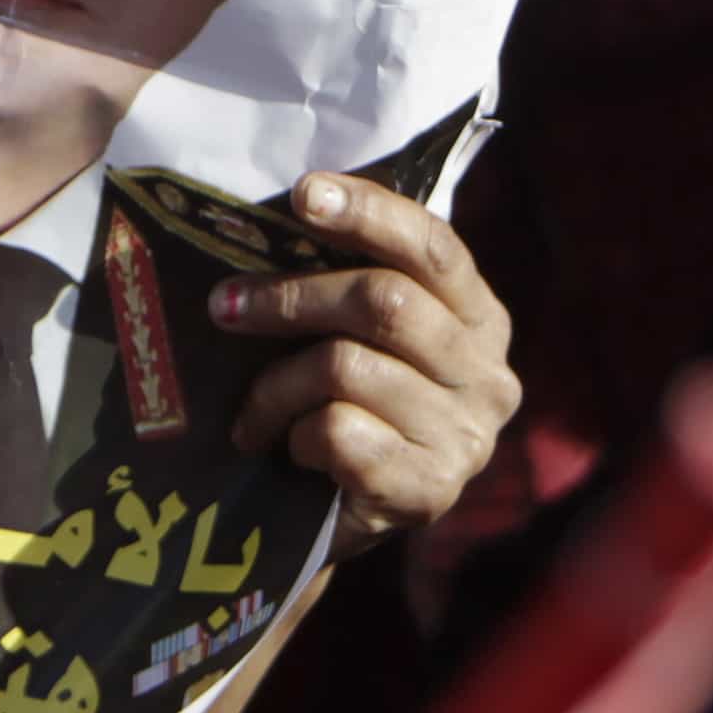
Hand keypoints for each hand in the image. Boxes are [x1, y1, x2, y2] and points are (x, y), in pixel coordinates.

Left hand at [212, 173, 520, 557]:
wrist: (339, 518)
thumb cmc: (348, 402)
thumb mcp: (360, 333)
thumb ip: (350, 277)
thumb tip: (287, 209)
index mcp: (479, 316)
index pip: (432, 245)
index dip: (368, 212)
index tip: (302, 193)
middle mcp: (488, 373)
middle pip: (383, 302)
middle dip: (291, 297)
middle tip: (224, 306)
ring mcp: (466, 436)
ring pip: (346, 368)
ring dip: (276, 386)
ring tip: (253, 411)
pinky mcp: (430, 490)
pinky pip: (339, 432)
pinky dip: (297, 436)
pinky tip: (295, 450)